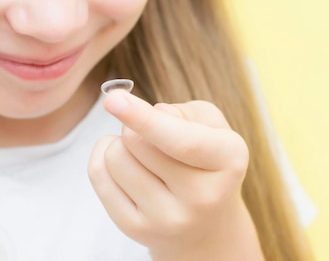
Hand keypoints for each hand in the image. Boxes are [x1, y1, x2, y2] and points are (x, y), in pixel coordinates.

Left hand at [88, 90, 263, 260]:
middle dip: (134, 125)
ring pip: (115, 158)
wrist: (205, 222)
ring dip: (120, 144)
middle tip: (150, 135)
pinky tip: (126, 167)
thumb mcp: (210, 124)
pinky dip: (104, 159)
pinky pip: (99, 176)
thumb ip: (180, 111)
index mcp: (229, 161)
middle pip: (136, 142)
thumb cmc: (204, 157)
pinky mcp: (135, 228)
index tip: (113, 99)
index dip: (144, 118)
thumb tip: (136, 117)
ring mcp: (168, 219)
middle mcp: (202, 198)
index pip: (181, 141)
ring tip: (142, 155)